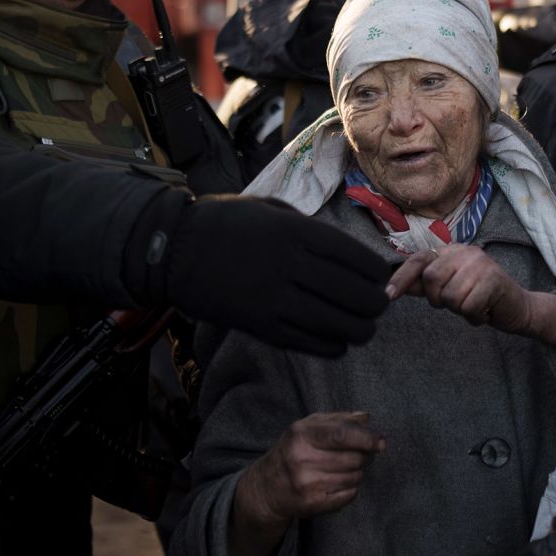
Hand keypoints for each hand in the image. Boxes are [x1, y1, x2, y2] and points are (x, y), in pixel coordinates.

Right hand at [158, 195, 389, 355]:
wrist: (173, 250)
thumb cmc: (226, 223)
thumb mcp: (270, 208)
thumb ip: (309, 227)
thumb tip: (347, 251)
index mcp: (297, 232)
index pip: (356, 258)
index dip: (377, 272)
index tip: (383, 278)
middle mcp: (290, 265)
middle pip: (354, 294)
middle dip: (376, 304)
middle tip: (378, 306)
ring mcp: (275, 299)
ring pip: (338, 324)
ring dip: (360, 330)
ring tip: (364, 328)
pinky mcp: (260, 326)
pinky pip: (309, 343)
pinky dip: (333, 346)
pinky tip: (339, 343)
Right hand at [228, 411, 383, 555]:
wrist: (266, 488)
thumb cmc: (293, 450)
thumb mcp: (308, 427)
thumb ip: (338, 420)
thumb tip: (366, 418)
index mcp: (302, 434)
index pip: (342, 435)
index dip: (366, 438)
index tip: (381, 442)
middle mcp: (302, 459)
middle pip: (353, 458)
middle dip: (365, 456)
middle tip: (362, 454)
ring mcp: (306, 484)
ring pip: (354, 477)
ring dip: (357, 472)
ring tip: (345, 468)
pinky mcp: (311, 505)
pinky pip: (348, 496)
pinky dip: (351, 489)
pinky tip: (338, 483)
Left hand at [386, 245, 555, 347]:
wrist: (517, 308)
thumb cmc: (479, 297)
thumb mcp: (449, 289)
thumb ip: (424, 285)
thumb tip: (393, 286)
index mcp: (451, 251)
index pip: (419, 260)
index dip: (401, 277)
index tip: (387, 295)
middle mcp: (465, 251)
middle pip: (431, 279)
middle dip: (439, 300)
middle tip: (458, 303)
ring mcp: (481, 263)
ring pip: (450, 297)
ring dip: (460, 310)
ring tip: (474, 305)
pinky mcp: (494, 279)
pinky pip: (468, 307)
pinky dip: (475, 317)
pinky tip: (485, 311)